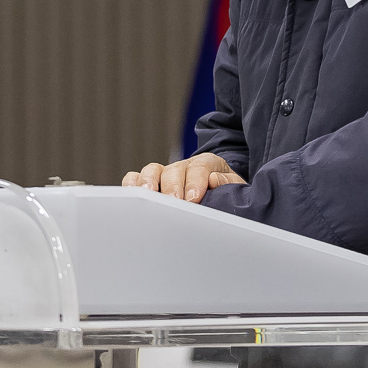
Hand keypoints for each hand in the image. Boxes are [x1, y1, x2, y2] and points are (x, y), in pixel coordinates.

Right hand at [121, 152, 242, 200]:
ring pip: (152, 171)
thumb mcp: (236, 189)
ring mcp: (165, 174)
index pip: (200, 167)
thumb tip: (213, 180)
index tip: (194, 198)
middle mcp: (183, 166)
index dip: (195, 182)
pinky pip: (135, 178)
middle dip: (173, 187)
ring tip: (149, 197)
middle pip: (174, 170)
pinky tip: (132, 197)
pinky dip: (131, 185)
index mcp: (208, 164)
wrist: (219, 195)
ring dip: (149, 184)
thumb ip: (229, 184)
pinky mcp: (150, 184)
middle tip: (174, 203)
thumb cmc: (226, 195)